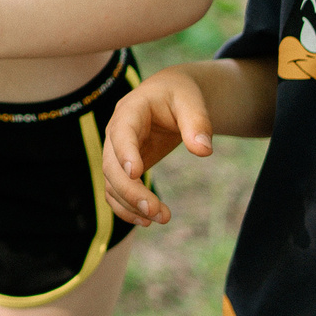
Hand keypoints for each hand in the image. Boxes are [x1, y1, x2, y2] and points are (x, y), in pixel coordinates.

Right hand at [102, 72, 215, 224]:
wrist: (171, 95)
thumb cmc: (180, 94)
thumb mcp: (191, 101)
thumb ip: (198, 123)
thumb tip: (203, 151)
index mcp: (130, 110)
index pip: (122, 133)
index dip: (125, 153)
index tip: (136, 173)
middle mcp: (116, 132)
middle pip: (112, 166)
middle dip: (131, 191)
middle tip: (156, 212)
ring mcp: (116, 152)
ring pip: (111, 183)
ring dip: (131, 205)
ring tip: (161, 219)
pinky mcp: (123, 168)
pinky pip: (116, 192)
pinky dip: (126, 208)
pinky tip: (146, 221)